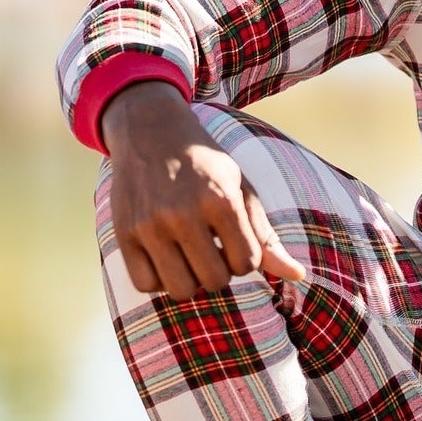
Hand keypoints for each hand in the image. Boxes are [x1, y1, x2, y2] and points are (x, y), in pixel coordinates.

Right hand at [102, 82, 306, 301]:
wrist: (149, 131)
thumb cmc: (205, 165)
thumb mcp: (241, 189)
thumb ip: (265, 235)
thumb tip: (298, 275)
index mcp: (220, 200)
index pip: (247, 263)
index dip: (246, 258)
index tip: (235, 241)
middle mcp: (182, 213)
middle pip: (214, 281)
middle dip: (220, 273)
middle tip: (212, 250)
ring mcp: (149, 224)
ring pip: (180, 289)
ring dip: (191, 281)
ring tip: (190, 257)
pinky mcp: (123, 232)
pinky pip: (145, 284)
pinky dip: (159, 281)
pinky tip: (166, 259)